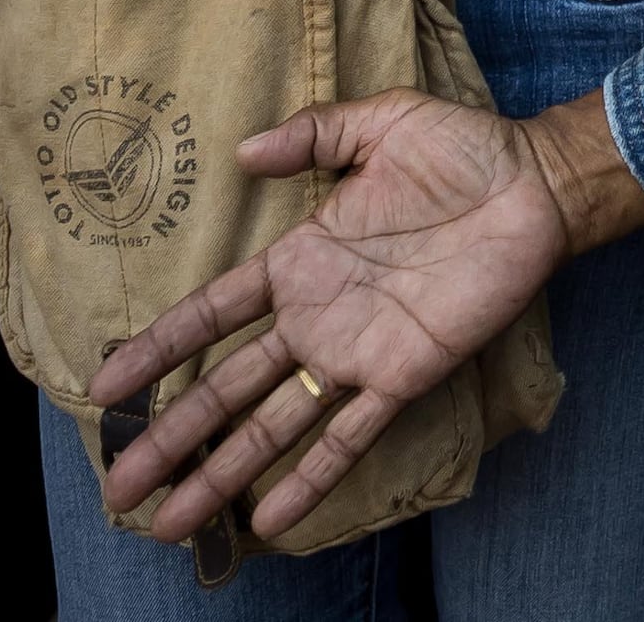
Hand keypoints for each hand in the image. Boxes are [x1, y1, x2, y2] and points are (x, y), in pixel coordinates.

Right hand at [89, 91, 636, 544]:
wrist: (535, 185)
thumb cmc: (462, 150)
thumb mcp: (383, 120)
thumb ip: (314, 132)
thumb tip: (243, 151)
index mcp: (299, 261)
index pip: (212, 313)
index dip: (160, 349)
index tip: (108, 389)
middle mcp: (315, 316)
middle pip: (226, 387)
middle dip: (172, 435)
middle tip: (119, 486)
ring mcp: (356, 352)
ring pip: (274, 424)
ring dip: (224, 472)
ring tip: (174, 523)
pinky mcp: (404, 375)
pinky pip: (350, 437)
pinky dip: (312, 478)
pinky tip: (272, 519)